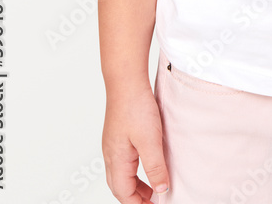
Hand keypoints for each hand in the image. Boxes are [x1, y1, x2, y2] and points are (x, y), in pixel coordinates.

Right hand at [102, 80, 169, 202]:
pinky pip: (123, 160)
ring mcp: (112, 144)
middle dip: (135, 198)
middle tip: (153, 202)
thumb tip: (160, 190)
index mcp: (116, 160)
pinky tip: (145, 162)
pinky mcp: (117, 134)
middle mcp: (110, 154)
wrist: (126, 80)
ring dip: (134, 184)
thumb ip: (155, 167)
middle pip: (119, 186)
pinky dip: (133, 169)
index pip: (124, 193)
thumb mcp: (150, 140)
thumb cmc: (135, 107)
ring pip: (120, 173)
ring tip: (151, 187)